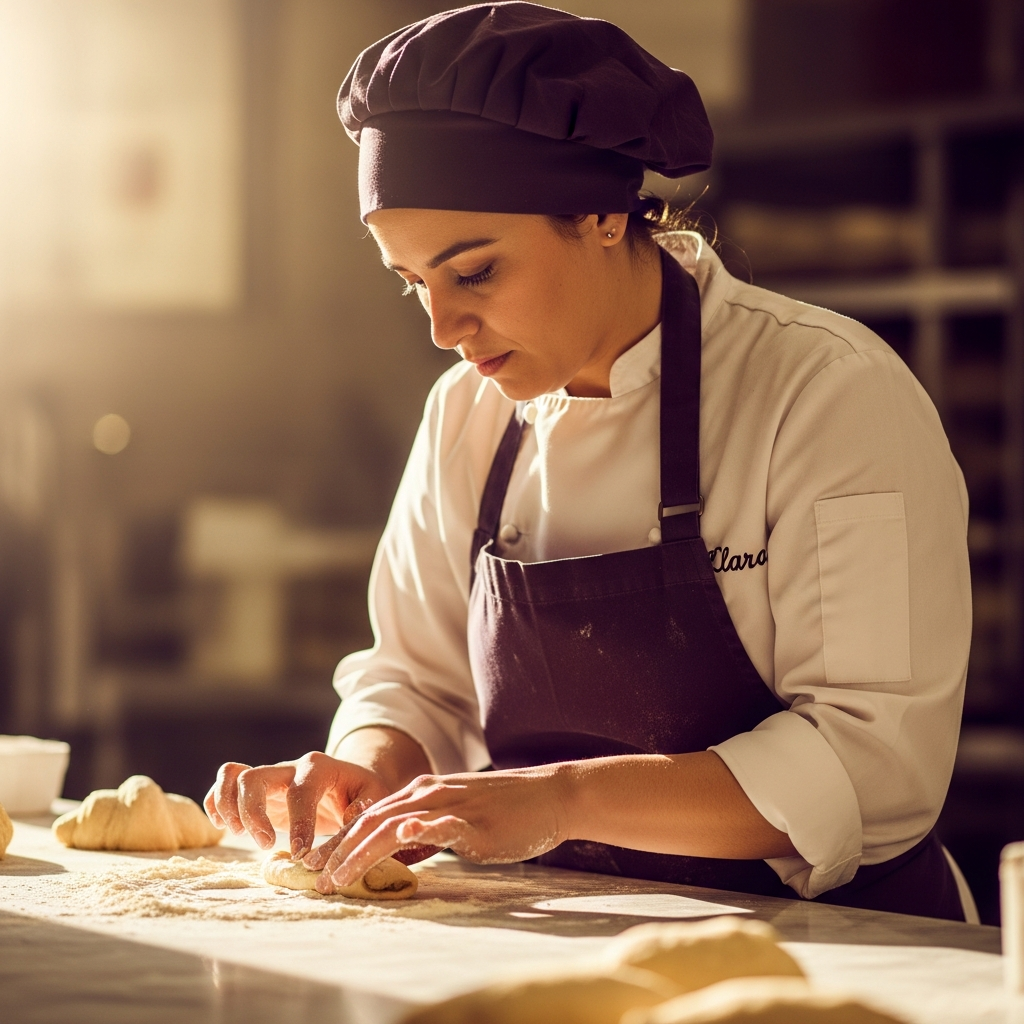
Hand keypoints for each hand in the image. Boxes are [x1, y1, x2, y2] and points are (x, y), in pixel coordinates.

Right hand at [204, 751, 389, 857]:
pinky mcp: (257, 790)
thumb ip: (364, 808)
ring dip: (228, 808)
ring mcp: (270, 777)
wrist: (351, 782)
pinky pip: (224, 784)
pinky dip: (216, 803)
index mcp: (319, 768)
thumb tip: (350, 818)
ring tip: (241, 835)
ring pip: (233, 776)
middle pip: (254, 777)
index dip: (299, 822)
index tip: (302, 853)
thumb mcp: (375, 797)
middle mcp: (290, 768)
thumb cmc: (364, 793)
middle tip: (265, 844)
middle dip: (252, 813)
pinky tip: (223, 827)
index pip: (302, 790)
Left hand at [303, 766, 568, 893]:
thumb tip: (399, 851)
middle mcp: (429, 793)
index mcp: (422, 792)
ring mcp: (450, 804)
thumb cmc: (505, 811)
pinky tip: (403, 835)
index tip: (318, 868)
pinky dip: (419, 828)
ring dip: (362, 851)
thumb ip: (426, 831)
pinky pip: (442, 823)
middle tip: (316, 881)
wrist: (548, 796)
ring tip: (340, 876)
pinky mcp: (474, 820)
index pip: (370, 816)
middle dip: (340, 852)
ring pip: (394, 824)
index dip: (341, 841)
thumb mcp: (456, 818)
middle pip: (371, 821)